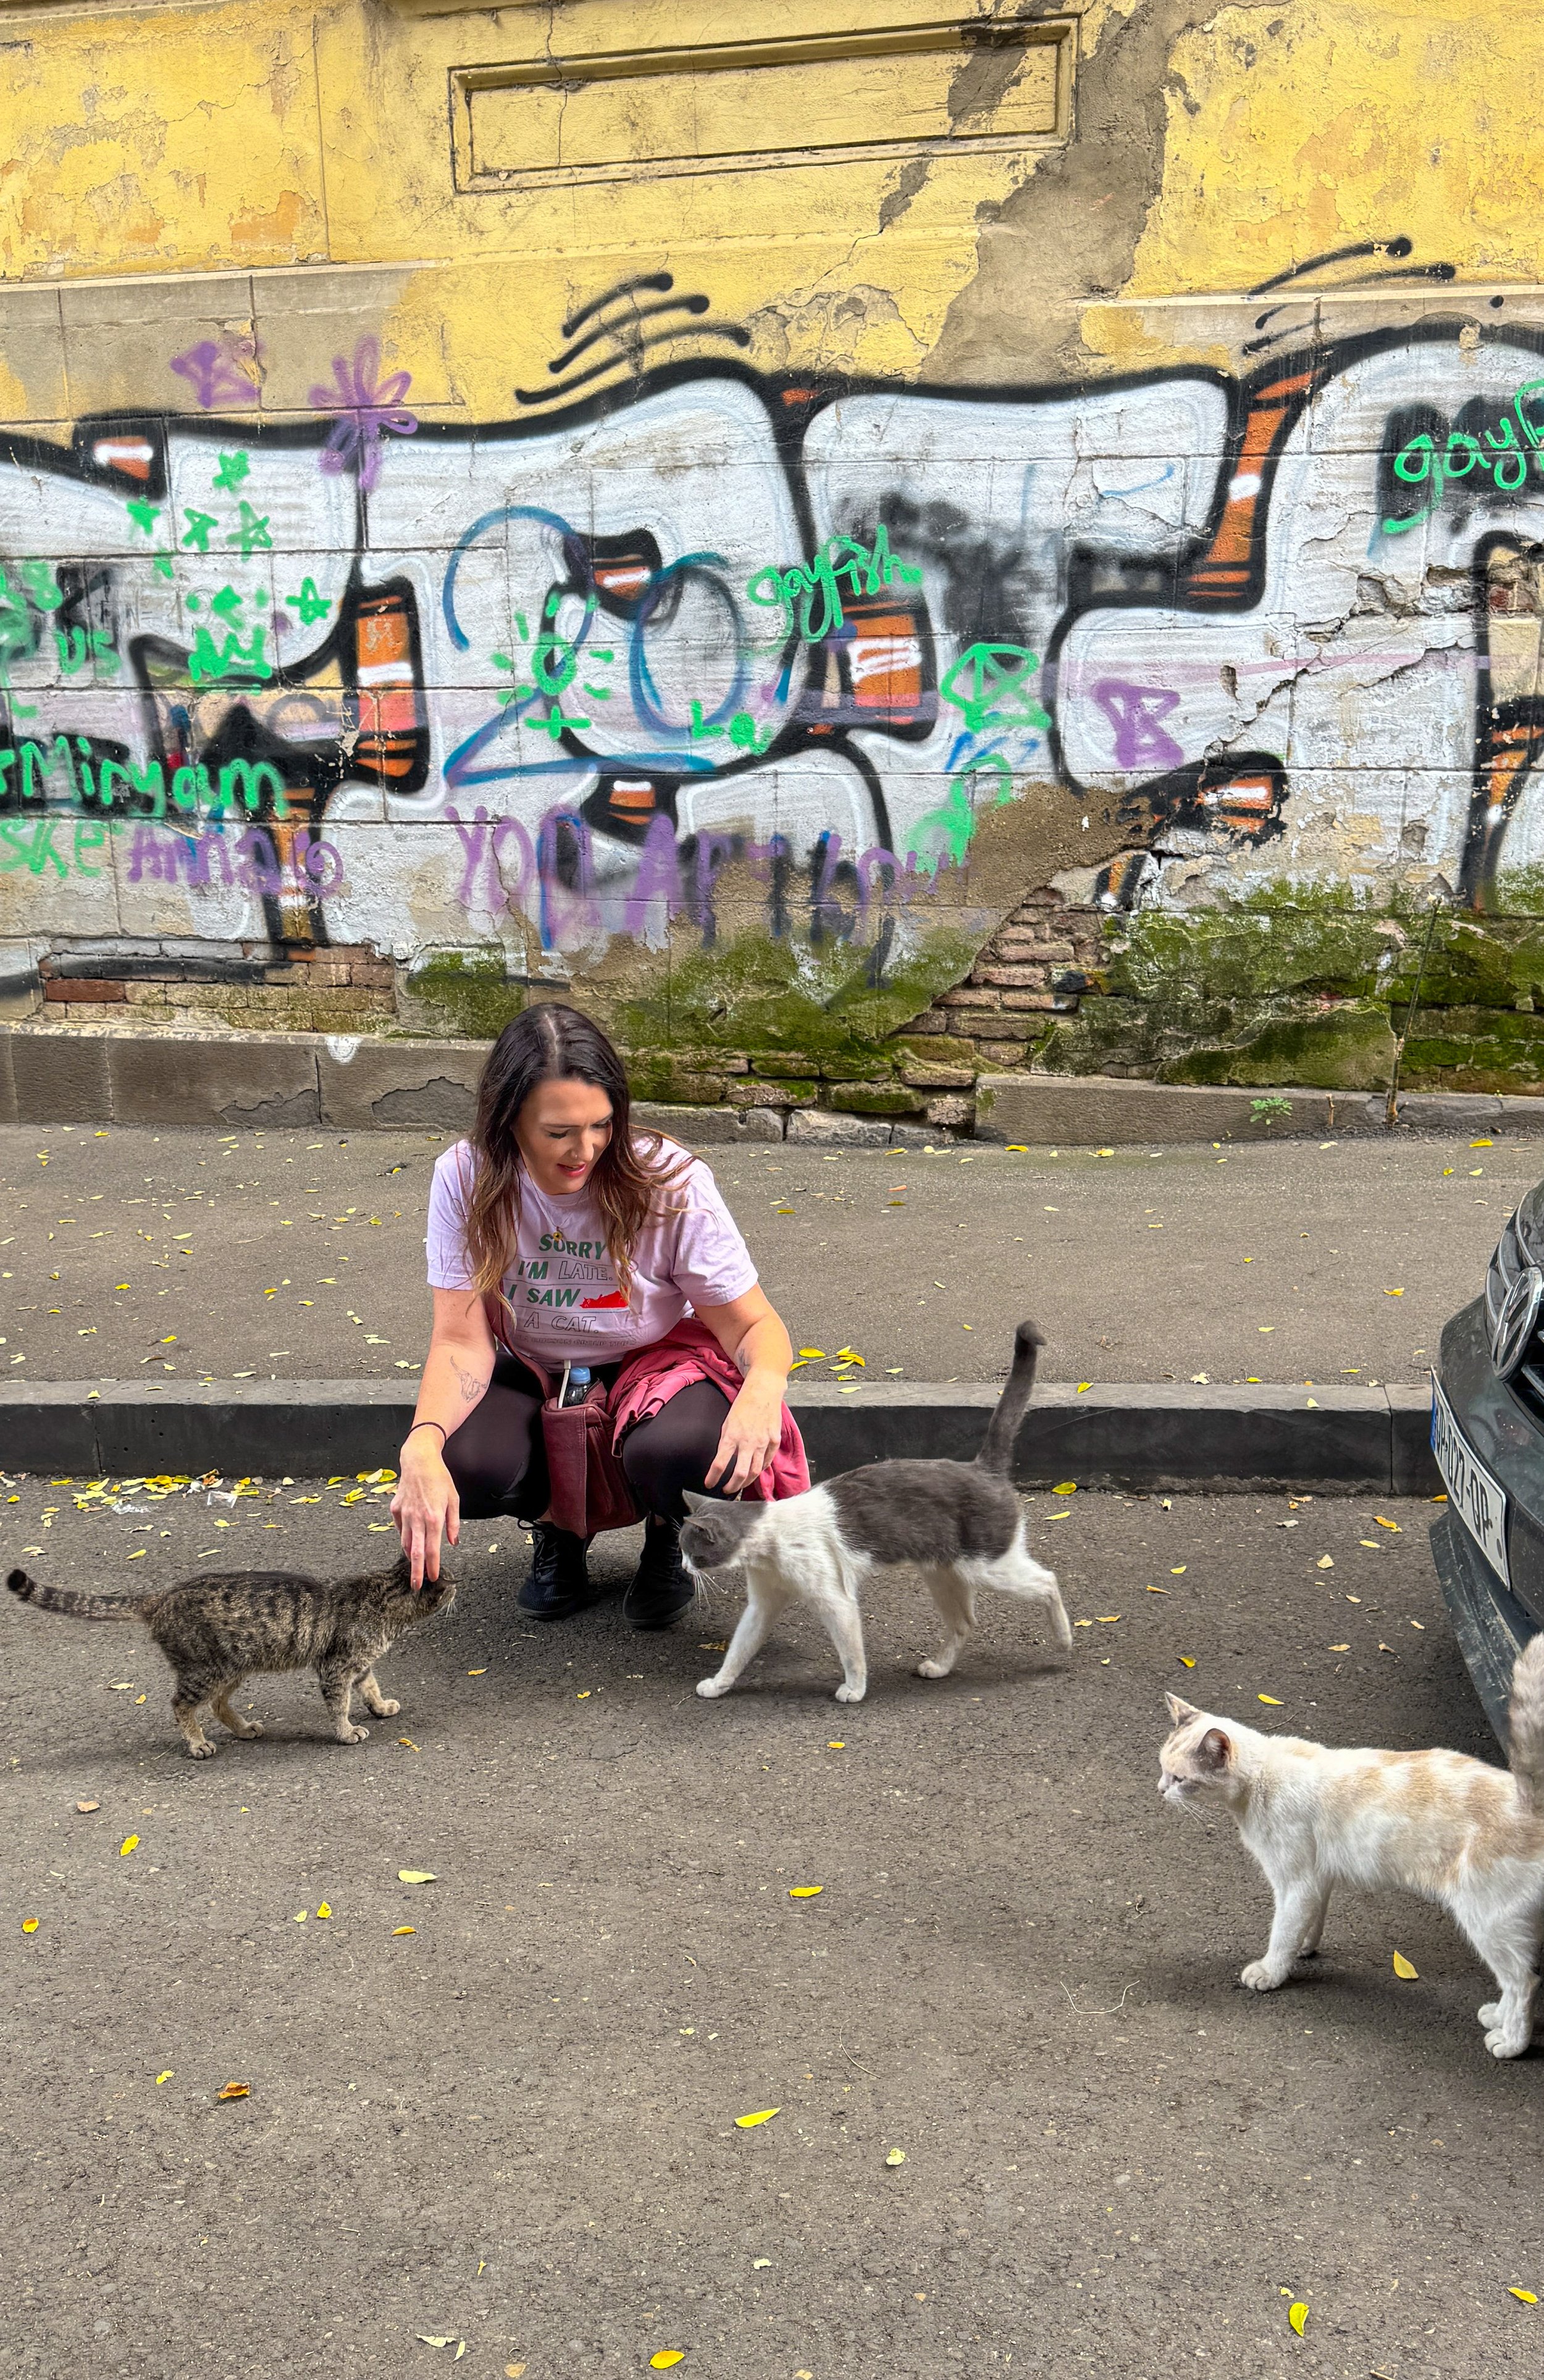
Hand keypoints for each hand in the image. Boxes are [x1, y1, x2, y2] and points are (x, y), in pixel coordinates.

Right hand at [391, 1430, 459, 1589]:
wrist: (418, 1460)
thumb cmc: (439, 1478)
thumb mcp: (453, 1499)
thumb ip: (453, 1523)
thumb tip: (453, 1542)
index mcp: (433, 1517)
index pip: (433, 1549)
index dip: (433, 1565)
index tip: (433, 1577)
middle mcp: (417, 1518)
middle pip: (416, 1552)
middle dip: (416, 1571)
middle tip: (416, 1585)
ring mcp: (404, 1514)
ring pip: (405, 1542)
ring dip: (410, 1556)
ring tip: (414, 1566)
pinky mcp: (395, 1509)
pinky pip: (400, 1528)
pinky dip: (405, 1537)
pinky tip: (410, 1541)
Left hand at [705, 1376, 782, 1494]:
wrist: (763, 1391)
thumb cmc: (743, 1404)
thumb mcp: (727, 1422)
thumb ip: (726, 1441)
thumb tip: (723, 1459)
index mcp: (732, 1436)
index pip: (719, 1464)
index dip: (712, 1477)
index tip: (709, 1484)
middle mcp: (748, 1442)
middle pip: (740, 1474)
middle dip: (731, 1487)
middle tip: (726, 1490)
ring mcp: (763, 1442)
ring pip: (755, 1472)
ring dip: (746, 1483)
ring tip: (739, 1485)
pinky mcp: (774, 1441)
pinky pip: (767, 1461)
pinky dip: (760, 1469)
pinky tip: (754, 1471)